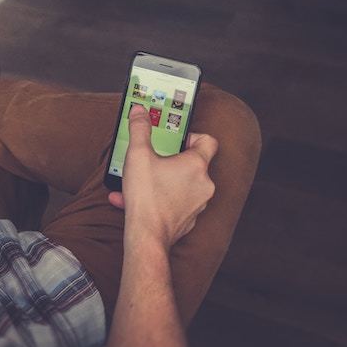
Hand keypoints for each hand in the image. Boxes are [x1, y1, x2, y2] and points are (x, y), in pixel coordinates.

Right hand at [108, 104, 217, 249]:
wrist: (148, 236)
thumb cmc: (147, 197)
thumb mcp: (138, 155)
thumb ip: (139, 129)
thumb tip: (139, 111)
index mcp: (196, 164)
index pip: (208, 140)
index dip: (193, 136)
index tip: (176, 140)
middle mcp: (204, 184)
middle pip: (194, 163)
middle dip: (172, 160)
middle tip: (154, 159)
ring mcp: (198, 203)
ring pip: (184, 185)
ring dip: (164, 180)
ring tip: (141, 181)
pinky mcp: (189, 219)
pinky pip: (176, 203)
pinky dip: (161, 199)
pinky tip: (138, 200)